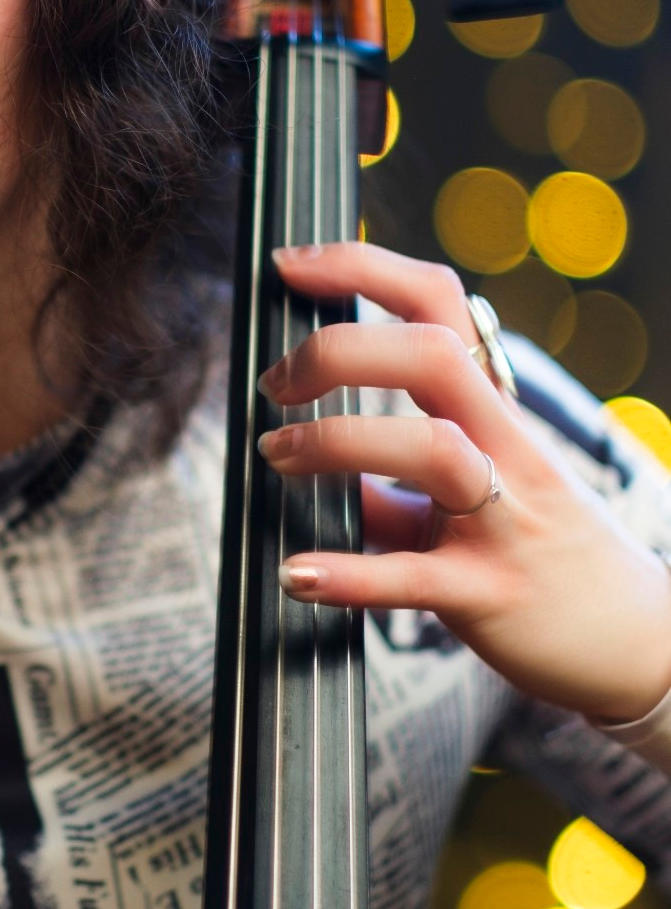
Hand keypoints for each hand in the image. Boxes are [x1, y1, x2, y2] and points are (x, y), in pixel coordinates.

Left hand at [256, 241, 670, 724]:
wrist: (634, 644)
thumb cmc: (548, 557)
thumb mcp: (484, 495)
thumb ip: (397, 481)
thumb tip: (316, 465)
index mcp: (498, 415)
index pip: (440, 307)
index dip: (363, 270)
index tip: (294, 264)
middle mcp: (507, 452)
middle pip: (433, 357)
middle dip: (340, 350)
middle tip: (275, 383)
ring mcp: (503, 521)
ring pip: (431, 451)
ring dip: (337, 443)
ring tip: (275, 455)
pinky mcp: (490, 594)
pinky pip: (413, 579)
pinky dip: (348, 575)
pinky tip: (297, 572)